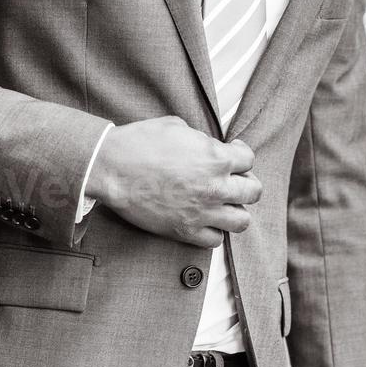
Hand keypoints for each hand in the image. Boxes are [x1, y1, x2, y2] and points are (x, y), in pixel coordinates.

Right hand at [85, 116, 261, 247]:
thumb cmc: (139, 142)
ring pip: (242, 221)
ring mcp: (202, 213)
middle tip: (234, 179)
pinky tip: (204, 218)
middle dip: (246, 182)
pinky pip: (215, 240)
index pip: (249, 159)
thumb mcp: (176, 126)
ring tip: (223, 203)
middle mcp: (215, 187)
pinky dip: (214, 230)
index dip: (241, 153)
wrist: (111, 168)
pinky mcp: (185, 231)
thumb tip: (207, 147)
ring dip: (235, 210)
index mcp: (216, 157)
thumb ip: (201, 140)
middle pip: (254, 192)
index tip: (234, 153)